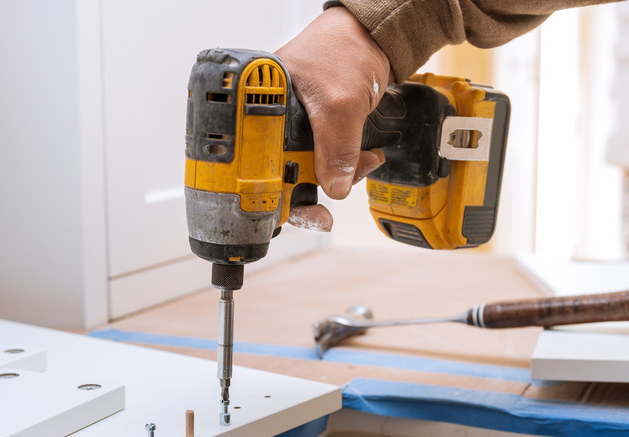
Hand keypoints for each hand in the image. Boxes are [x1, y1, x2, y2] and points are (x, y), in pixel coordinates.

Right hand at [277, 6, 392, 201]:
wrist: (373, 34)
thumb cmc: (345, 48)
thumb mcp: (342, 103)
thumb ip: (337, 148)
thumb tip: (333, 187)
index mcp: (261, 106)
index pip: (255, 160)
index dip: (271, 190)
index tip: (293, 210)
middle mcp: (273, 118)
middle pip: (283, 170)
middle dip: (316, 183)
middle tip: (338, 189)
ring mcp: (295, 123)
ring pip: (309, 167)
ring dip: (339, 173)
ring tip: (362, 163)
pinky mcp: (316, 126)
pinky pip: (326, 156)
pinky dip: (346, 162)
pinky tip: (364, 157)